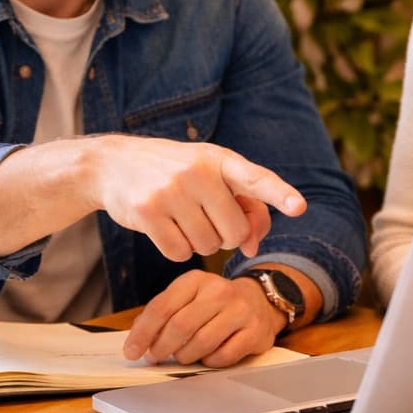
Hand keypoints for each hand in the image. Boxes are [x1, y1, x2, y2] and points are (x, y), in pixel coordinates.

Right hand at [90, 137, 304, 261]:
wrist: (112, 164)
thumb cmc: (173, 172)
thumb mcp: (210, 175)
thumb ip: (244, 205)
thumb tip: (253, 246)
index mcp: (219, 159)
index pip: (255, 178)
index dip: (279, 194)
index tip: (299, 207)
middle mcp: (197, 171)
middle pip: (233, 232)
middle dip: (224, 236)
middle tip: (205, 218)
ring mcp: (171, 191)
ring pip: (207, 247)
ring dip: (199, 243)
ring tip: (181, 218)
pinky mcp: (147, 212)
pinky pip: (179, 254)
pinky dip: (176, 250)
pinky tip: (164, 228)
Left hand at [122, 270, 286, 366]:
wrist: (258, 301)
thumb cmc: (213, 304)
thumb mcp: (187, 298)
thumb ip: (162, 315)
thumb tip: (137, 341)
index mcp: (196, 280)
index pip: (162, 307)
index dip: (143, 333)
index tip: (131, 352)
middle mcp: (219, 291)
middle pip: (181, 326)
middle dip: (162, 348)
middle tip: (156, 357)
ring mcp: (240, 311)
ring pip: (202, 343)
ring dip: (186, 356)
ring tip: (183, 356)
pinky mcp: (256, 332)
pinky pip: (224, 356)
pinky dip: (210, 362)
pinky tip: (208, 357)